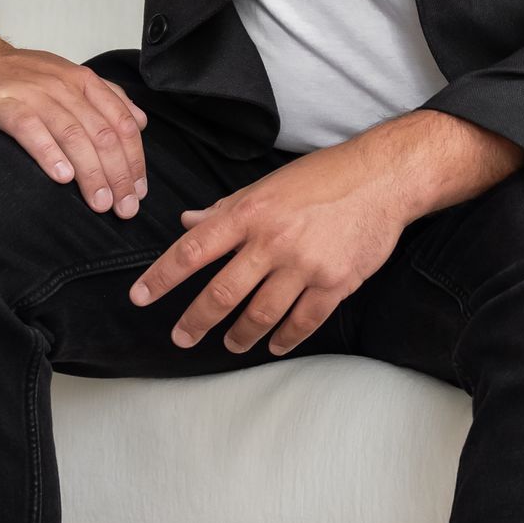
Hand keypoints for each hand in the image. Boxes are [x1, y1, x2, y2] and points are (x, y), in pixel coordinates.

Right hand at [0, 26, 149, 217]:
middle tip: (124, 209)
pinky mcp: (0, 103)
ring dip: (90, 172)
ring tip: (99, 203)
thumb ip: (103, 98)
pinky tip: (62, 177)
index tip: (139, 192)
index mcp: (83, 81)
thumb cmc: (14, 78)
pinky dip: (49, 153)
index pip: (122, 123)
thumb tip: (140, 123)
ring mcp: (31, 92)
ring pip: (72, 134)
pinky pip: (30, 128)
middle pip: (102, 133)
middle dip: (118, 175)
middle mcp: (62, 85)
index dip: (135, 160)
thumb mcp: (64, 80)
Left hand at [129, 110, 520, 356]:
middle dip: (196, 320)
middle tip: (181, 337)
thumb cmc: (325, 177)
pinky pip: (302, 321)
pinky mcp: (335, 283)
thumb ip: (227, 209)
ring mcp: (305, 265)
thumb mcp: (268, 184)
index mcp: (250, 212)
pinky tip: (274, 345)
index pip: (193, 249)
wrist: (383, 180)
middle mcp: (272, 240)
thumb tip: (189, 222)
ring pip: (260, 314)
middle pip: (222, 293)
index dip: (162, 276)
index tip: (140, 297)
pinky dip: (284, 338)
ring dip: (239, 335)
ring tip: (229, 344)